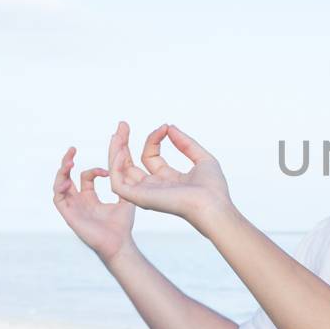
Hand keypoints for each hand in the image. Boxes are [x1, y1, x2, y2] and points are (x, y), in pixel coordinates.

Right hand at [52, 145, 135, 262]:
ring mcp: (72, 208)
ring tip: (69, 161)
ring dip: (61, 172)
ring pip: (59, 186)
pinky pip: (58, 199)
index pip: (85, 177)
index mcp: (90, 198)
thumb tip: (127, 164)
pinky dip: (59, 188)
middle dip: (67, 162)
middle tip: (72, 149)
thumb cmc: (123, 225)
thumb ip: (123, 182)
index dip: (94, 170)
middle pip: (66, 177)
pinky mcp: (68, 215)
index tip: (107, 170)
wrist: (119, 243)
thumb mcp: (125, 198)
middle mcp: (78, 202)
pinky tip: (67, 181)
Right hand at [107, 120, 234, 233]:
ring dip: (116, 152)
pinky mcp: (140, 198)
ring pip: (120, 172)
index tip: (165, 127)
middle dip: (124, 144)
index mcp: (168, 179)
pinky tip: (121, 150)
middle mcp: (154, 187)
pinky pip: (117, 183)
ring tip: (117, 133)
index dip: (154, 139)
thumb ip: (186, 143)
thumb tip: (170, 127)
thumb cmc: (213, 188)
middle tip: (122, 124)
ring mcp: (145, 193)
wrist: (213, 203)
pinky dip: (115, 167)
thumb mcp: (202, 159)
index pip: (150, 156)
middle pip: (130, 164)